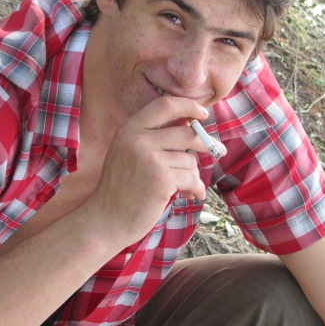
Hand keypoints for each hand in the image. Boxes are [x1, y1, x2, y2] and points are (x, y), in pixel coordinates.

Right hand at [84, 96, 222, 246]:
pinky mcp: (161, 179)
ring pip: (190, 159)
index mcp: (129, 129)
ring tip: (185, 187)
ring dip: (193, 175)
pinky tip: (190, 196)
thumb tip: (190, 125)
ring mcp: (150, 159)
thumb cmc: (121, 189)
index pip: (165, 105)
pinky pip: (192, 178)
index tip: (202, 113)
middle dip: (206, 143)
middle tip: (219, 150)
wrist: (105, 220)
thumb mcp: (128, 153)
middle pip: (186, 132)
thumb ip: (152, 137)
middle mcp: (138, 139)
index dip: (188, 106)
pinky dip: (196, 189)